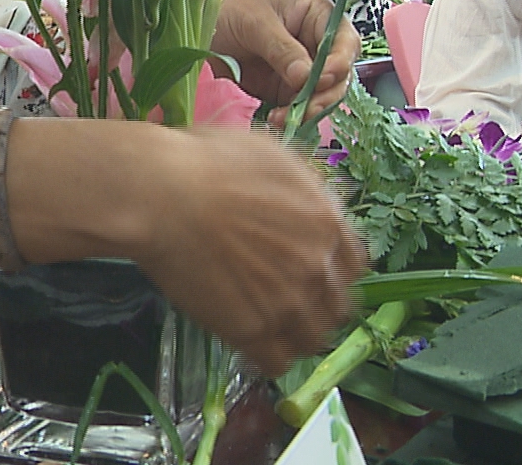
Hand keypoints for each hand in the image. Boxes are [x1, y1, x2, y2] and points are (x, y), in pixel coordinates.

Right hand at [132, 126, 365, 374]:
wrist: (165, 195)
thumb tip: (314, 204)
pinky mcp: (252, 332)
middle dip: (319, 305)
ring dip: (296, 334)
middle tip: (289, 299)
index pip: (356, 266)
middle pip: (339, 307)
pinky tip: (250, 344)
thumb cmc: (210, 162)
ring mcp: (287, 303)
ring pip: (312, 339)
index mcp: (328, 224)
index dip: (334, 269)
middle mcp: (318, 268)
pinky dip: (267, 358)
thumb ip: (306, 189)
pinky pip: (277, 363)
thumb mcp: (276, 158)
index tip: (314, 270)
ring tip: (270, 325)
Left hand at [211, 0, 359, 113]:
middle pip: (339, 75)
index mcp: (317, 17)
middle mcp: (316, 45)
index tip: (323, 78)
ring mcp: (303, 70)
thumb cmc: (229, 10)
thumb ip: (282, 48)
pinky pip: (299, 109)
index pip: (345, 41)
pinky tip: (276, 120)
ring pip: (322, 97)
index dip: (341, 61)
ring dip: (309, 111)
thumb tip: (305, 76)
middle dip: (325, 94)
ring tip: (284, 118)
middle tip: (306, 108)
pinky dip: (292, 118)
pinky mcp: (285, 91)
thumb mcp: (255, 22)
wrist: (199, 29)